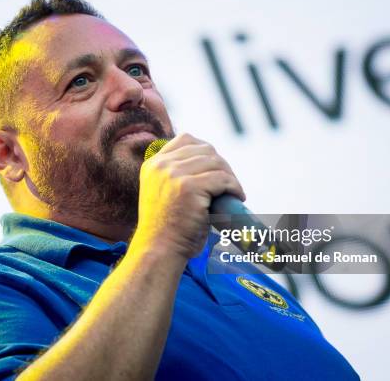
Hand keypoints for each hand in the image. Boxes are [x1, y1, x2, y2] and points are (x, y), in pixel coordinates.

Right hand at [132, 133, 245, 259]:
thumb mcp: (163, 193)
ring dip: (230, 177)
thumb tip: (212, 162)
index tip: (216, 168)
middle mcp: (161, 166)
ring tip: (234, 192)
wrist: (159, 250)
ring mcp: (174, 175)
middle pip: (205, 149)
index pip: (186, 139)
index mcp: (153, 165)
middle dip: (221, 165)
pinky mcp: (189, 187)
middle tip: (228, 184)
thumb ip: (177, 175)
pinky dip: (234, 187)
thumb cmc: (167, 229)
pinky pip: (222, 179)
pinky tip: (236, 197)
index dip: (206, 151)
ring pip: (216, 163)